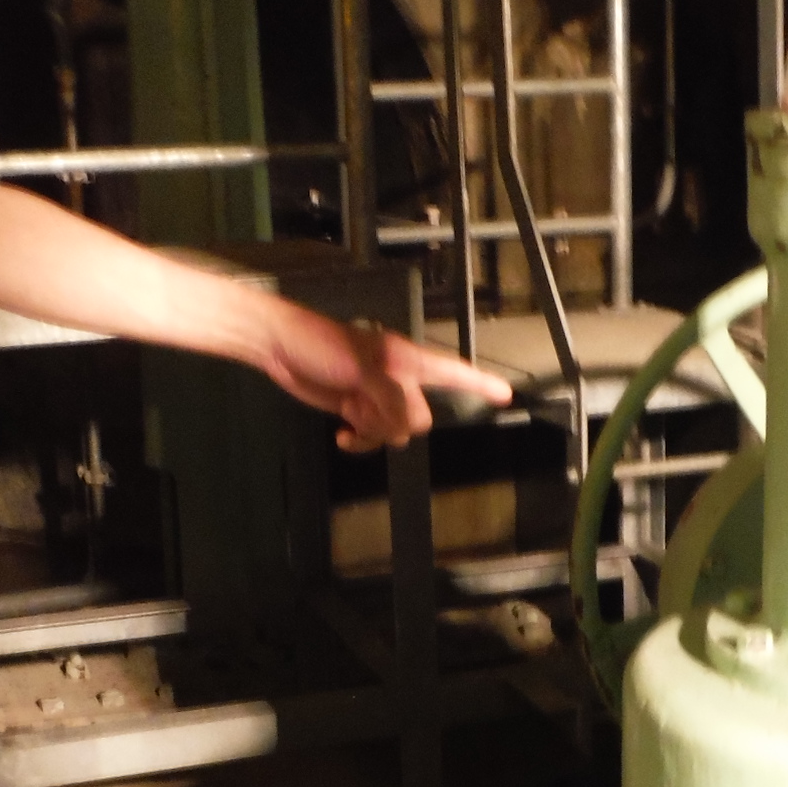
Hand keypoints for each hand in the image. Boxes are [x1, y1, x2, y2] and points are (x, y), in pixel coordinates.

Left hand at [261, 306, 513, 451]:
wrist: (282, 350)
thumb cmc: (321, 345)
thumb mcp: (365, 368)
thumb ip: (394, 395)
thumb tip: (410, 423)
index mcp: (409, 360)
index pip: (455, 373)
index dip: (481, 385)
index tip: (505, 396)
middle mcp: (400, 379)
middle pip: (420, 419)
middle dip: (392, 422)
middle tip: (363, 402)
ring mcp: (379, 396)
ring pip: (396, 433)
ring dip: (371, 430)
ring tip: (348, 407)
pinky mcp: (357, 409)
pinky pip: (373, 438)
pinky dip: (359, 441)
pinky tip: (341, 434)